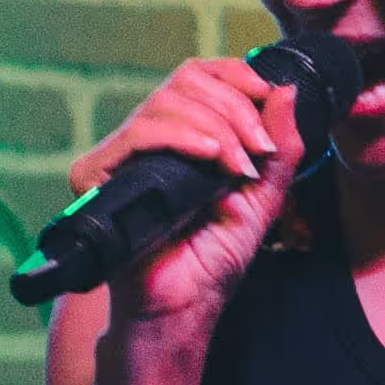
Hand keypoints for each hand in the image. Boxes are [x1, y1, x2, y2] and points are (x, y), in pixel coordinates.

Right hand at [64, 56, 308, 329]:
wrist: (181, 308)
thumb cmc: (214, 259)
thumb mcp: (263, 198)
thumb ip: (280, 147)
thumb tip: (288, 88)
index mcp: (184, 133)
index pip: (203, 76)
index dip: (238, 76)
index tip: (270, 100)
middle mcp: (149, 136)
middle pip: (187, 80)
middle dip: (235, 108)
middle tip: (259, 150)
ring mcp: (120, 153)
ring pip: (166, 102)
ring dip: (216, 127)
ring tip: (239, 167)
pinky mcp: (96, 174)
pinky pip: (138, 134)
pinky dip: (181, 137)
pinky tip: (211, 157)